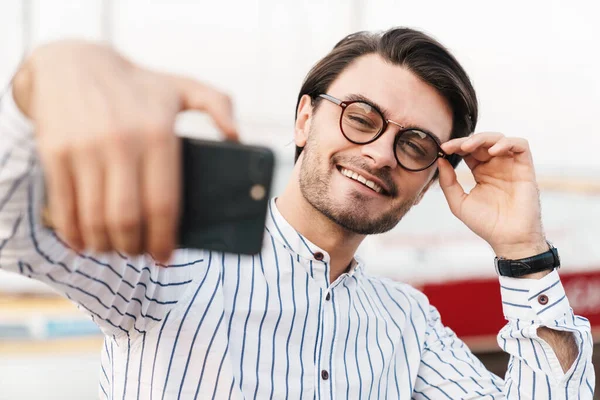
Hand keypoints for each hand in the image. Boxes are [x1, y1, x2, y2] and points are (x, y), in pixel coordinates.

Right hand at [13, 40, 237, 261]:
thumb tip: (237, 137)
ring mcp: (85, 149)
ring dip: (105, 246)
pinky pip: (63, 207)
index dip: (165, 239)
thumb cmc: (136, 85)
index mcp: (159, 134)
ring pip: (95, 219)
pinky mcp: (55, 153)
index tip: (165, 256)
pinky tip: (83, 241)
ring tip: (114, 250)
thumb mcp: (182, 86)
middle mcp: (122, 143)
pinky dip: (73, 233)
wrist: (73, 61)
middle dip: (134, 248)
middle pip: (128, 219)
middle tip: (139, 254)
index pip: (165, 204)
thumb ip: (218, 105)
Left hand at [437, 132, 546, 258]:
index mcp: (481, 172)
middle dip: (465, 141)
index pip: (468, 151)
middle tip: (452, 146)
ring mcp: (511, 166)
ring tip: (468, 147)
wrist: (508, 238)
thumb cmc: (486, 223)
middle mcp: (496, 166)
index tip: (442, 149)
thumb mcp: (459, 203)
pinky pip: (521, 146)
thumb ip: (448, 182)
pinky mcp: (525, 169)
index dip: (456, 146)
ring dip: (483, 138)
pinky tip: (493, 151)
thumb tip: (440, 161)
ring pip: (499, 139)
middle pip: (481, 142)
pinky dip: (507, 143)